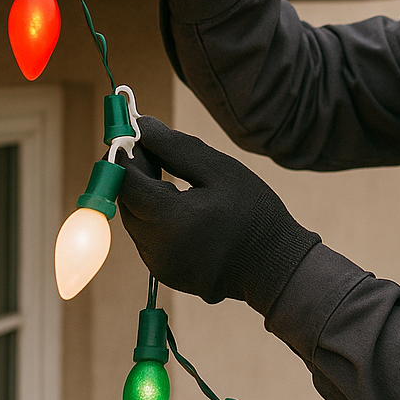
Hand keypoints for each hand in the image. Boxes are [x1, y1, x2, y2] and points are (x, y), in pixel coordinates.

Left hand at [118, 117, 320, 310]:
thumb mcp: (221, 171)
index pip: (126, 181)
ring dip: (143, 195)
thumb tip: (141, 125)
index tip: (131, 133)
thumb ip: (176, 147)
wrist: (276, 268)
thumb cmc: (255, 214)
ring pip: (135, 220)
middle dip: (133, 173)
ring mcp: (160, 265)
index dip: (124, 154)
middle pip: (126, 201)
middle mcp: (157, 248)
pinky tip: (180, 204)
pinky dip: (155, 217)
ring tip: (169, 175)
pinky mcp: (166, 274)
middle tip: (152, 149)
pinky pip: (147, 238)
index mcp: (171, 220)